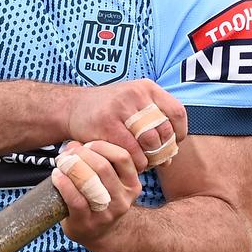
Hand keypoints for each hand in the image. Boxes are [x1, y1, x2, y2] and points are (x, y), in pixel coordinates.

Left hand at [51, 140, 141, 248]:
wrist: (98, 233)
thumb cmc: (100, 199)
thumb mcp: (108, 180)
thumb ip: (95, 159)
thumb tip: (73, 145)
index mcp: (132, 184)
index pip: (122, 157)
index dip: (102, 146)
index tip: (87, 145)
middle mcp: (123, 199)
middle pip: (103, 167)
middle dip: (82, 154)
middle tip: (69, 153)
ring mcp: (106, 213)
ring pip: (89, 182)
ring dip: (72, 167)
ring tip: (61, 162)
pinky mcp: (87, 223)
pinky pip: (75, 199)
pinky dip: (63, 184)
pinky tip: (56, 176)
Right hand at [65, 80, 185, 171]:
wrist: (72, 107)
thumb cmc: (108, 110)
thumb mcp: (133, 101)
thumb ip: (154, 118)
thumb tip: (173, 151)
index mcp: (146, 88)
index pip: (177, 111)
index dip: (179, 133)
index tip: (173, 145)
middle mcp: (135, 94)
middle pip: (164, 129)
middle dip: (164, 149)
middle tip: (157, 159)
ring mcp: (120, 108)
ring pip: (149, 141)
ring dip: (150, 158)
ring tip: (144, 162)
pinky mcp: (107, 124)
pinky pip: (130, 150)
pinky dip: (134, 162)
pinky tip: (130, 164)